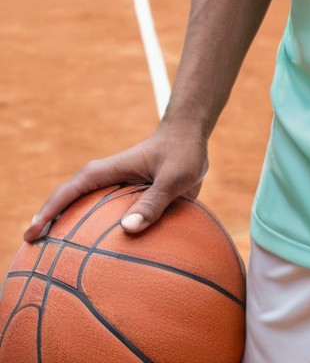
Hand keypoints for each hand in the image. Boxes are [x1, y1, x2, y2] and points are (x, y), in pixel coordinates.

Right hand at [23, 123, 208, 241]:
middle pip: (70, 201)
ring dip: (70, 228)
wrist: (191, 137)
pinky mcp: (127, 198)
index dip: (50, 210)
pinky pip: (106, 218)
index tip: (33, 232)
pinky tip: (99, 257)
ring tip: (54, 258)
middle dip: (49, 221)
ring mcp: (115, 189)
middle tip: (32, 247)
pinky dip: (96, 234)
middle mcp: (107, 179)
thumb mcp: (174, 177)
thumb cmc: (182, 152)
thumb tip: (126, 230)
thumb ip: (154, 202)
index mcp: (110, 170)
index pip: (72, 189)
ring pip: (85, 210)